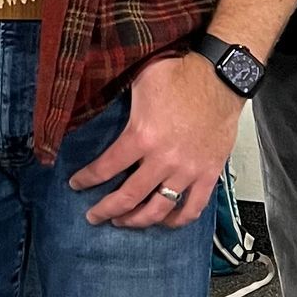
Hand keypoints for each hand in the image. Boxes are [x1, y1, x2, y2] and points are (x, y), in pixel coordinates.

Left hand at [71, 51, 240, 229]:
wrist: (220, 77)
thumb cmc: (179, 74)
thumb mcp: (139, 83)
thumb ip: (121, 104)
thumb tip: (95, 105)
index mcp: (142, 136)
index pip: (106, 168)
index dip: (87, 179)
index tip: (76, 184)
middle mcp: (163, 159)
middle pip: (128, 197)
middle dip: (106, 210)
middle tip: (94, 216)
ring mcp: (187, 170)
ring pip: (158, 209)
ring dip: (136, 221)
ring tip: (123, 222)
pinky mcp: (208, 174)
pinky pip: (193, 207)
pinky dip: (177, 220)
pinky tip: (165, 222)